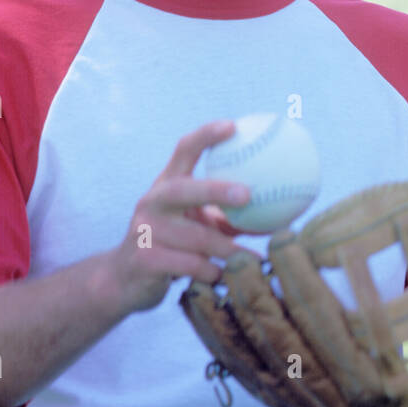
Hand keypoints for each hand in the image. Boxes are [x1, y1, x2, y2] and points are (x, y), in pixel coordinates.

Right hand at [105, 120, 252, 314]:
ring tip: (255, 257)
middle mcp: (152, 202)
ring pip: (195, 237)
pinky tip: (225, 277)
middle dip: (215, 190)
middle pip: (183, 189)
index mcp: (167, 184)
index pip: (184, 150)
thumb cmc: (175, 246)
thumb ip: (231, 216)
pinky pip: (189, 265)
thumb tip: (283, 213)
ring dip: (228, 249)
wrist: (124, 280)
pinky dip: (212, 271)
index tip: (234, 126)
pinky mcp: (143, 260)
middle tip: (247, 194)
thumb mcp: (199, 224)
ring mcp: (144, 230)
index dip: (207, 135)